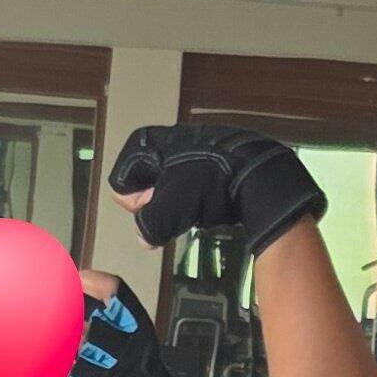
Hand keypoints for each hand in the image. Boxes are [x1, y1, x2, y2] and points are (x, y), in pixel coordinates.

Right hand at [106, 122, 325, 253]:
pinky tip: (215, 199)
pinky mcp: (213, 156)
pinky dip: (201, 195)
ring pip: (171, 187)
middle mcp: (164, 139)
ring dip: (181, 202)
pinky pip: (195, 183)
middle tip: (181, 207)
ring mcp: (190, 146)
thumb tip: (145, 236)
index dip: (137, 203)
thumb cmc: (205, 184)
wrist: (255, 170)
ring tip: (201, 204)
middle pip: (146, 186)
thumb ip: (148, 225)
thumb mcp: (167, 211)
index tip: (157, 204)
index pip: (121, 185)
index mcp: (146, 143)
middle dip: (159, 203)